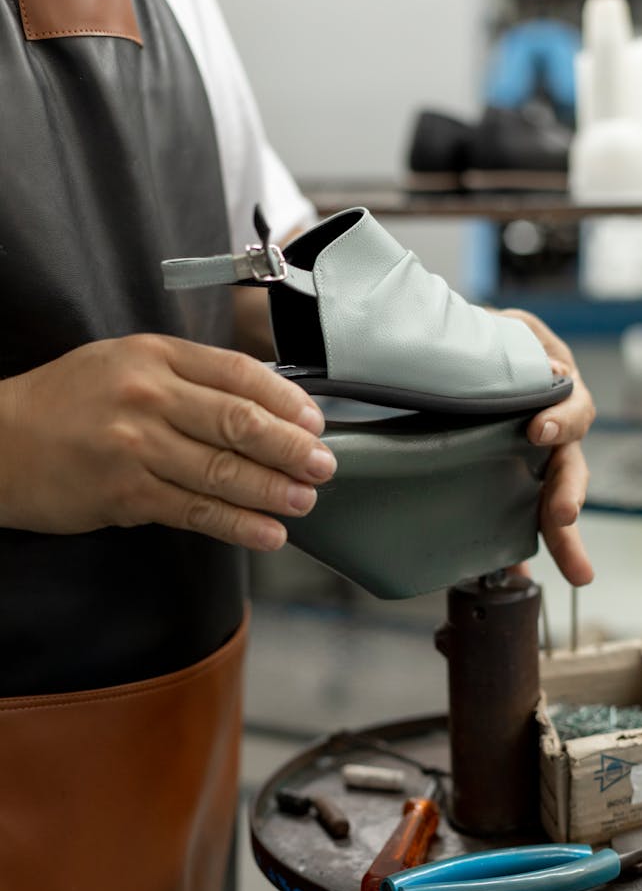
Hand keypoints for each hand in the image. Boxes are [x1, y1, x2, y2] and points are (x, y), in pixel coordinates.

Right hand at [0, 334, 336, 550]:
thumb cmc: (67, 402)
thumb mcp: (125, 364)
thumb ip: (187, 377)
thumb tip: (260, 406)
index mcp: (155, 356)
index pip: (238, 374)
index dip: (286, 402)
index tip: (315, 422)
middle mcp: (149, 397)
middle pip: (239, 423)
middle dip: (291, 448)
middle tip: (323, 466)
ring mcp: (136, 447)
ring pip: (222, 471)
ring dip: (273, 491)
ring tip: (304, 502)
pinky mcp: (125, 494)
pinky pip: (195, 510)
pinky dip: (237, 525)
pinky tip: (267, 534)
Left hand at [499, 309, 595, 586]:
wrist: (452, 357)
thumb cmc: (486, 338)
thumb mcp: (503, 328)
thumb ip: (516, 341)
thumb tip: (551, 370)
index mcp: (556, 393)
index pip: (574, 408)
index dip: (563, 421)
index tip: (539, 432)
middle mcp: (553, 434)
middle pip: (571, 469)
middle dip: (569, 495)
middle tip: (562, 516)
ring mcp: (533, 465)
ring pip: (555, 505)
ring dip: (564, 538)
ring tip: (577, 571)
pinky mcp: (509, 488)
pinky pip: (518, 525)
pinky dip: (519, 557)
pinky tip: (518, 582)